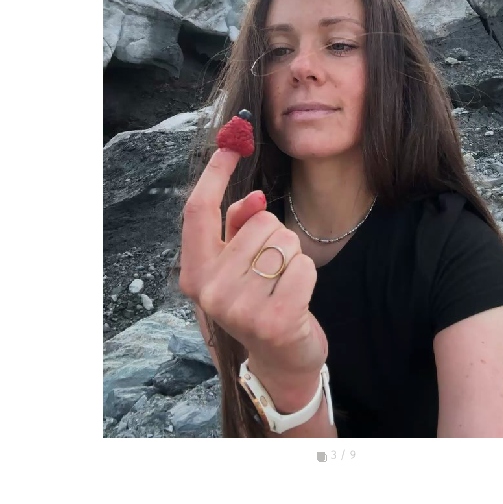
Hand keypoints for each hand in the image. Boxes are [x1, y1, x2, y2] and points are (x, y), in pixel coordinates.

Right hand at [178, 148, 328, 390]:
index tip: (233, 143)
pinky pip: (302, 266)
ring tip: (283, 286)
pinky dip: (307, 275)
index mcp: (195, 274)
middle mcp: (210, 291)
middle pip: (258, 222)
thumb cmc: (261, 303)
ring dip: (292, 257)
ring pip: (283, 241)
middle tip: (272, 270)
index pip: (198, 211)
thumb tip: (255, 200)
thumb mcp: (240, 266)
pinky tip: (298, 299)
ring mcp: (240, 309)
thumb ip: (238, 230)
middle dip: (275, 236)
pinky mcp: (276, 320)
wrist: (281, 360)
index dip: (215, 172)